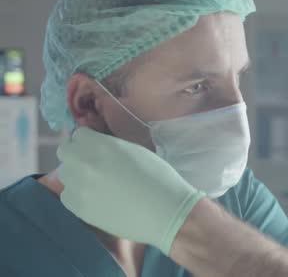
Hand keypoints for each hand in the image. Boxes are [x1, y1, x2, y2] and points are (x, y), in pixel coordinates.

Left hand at [57, 126, 205, 254]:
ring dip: (77, 175)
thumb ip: (110, 146)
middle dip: (78, 154)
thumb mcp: (135, 151)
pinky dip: (78, 195)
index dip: (89, 140)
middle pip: (65, 152)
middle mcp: (83, 163)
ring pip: (65, 174)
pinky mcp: (78, 209)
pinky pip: (68, 196)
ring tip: (98, 183)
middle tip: (95, 164)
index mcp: (100, 145)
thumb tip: (96, 146)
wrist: (164, 212)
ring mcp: (78, 187)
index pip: (78, 134)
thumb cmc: (158, 177)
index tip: (99, 148)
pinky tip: (97, 198)